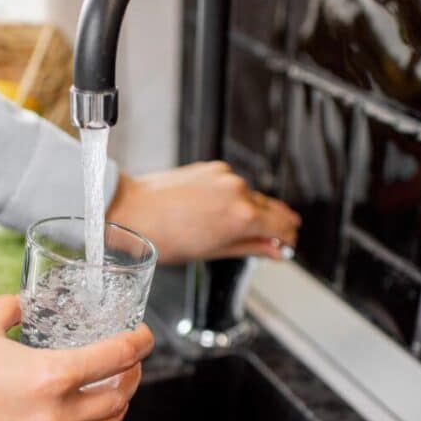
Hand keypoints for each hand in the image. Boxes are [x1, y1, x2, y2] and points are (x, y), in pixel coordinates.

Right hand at [0, 295, 153, 420]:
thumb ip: (8, 311)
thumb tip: (19, 304)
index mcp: (47, 377)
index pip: (114, 359)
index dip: (137, 343)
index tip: (142, 333)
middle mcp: (50, 416)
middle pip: (116, 399)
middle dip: (132, 376)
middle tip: (130, 358)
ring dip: (114, 408)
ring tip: (114, 388)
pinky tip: (77, 414)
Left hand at [107, 161, 300, 263]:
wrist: (132, 211)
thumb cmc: (164, 237)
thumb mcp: (212, 252)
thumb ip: (250, 248)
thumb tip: (274, 250)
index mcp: (242, 216)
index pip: (283, 226)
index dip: (288, 238)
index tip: (286, 245)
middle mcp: (238, 191)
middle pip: (271, 209)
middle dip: (274, 225)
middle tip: (272, 240)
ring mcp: (225, 176)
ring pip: (251, 196)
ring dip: (252, 210)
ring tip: (237, 229)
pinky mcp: (212, 168)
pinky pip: (232, 184)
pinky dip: (233, 197)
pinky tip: (219, 211)